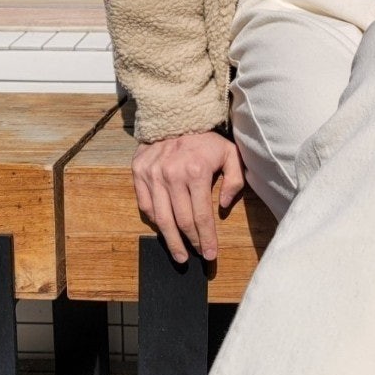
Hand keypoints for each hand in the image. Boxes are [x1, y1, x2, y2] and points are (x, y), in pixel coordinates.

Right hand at [131, 131, 245, 262]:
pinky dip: (155, 221)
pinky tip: (165, 230)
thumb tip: (224, 205)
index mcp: (196, 172)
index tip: (210, 255)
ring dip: (171, 240)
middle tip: (195, 258)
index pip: (201, 216)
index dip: (206, 239)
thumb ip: (235, 180)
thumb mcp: (230, 153)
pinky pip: (146, 206)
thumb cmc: (206, 139)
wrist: (176, 116)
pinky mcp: (139, 172)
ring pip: (161, 218)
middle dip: (190, 244)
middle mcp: (172, 175)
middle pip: (181, 222)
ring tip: (179, 254)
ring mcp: (152, 174)